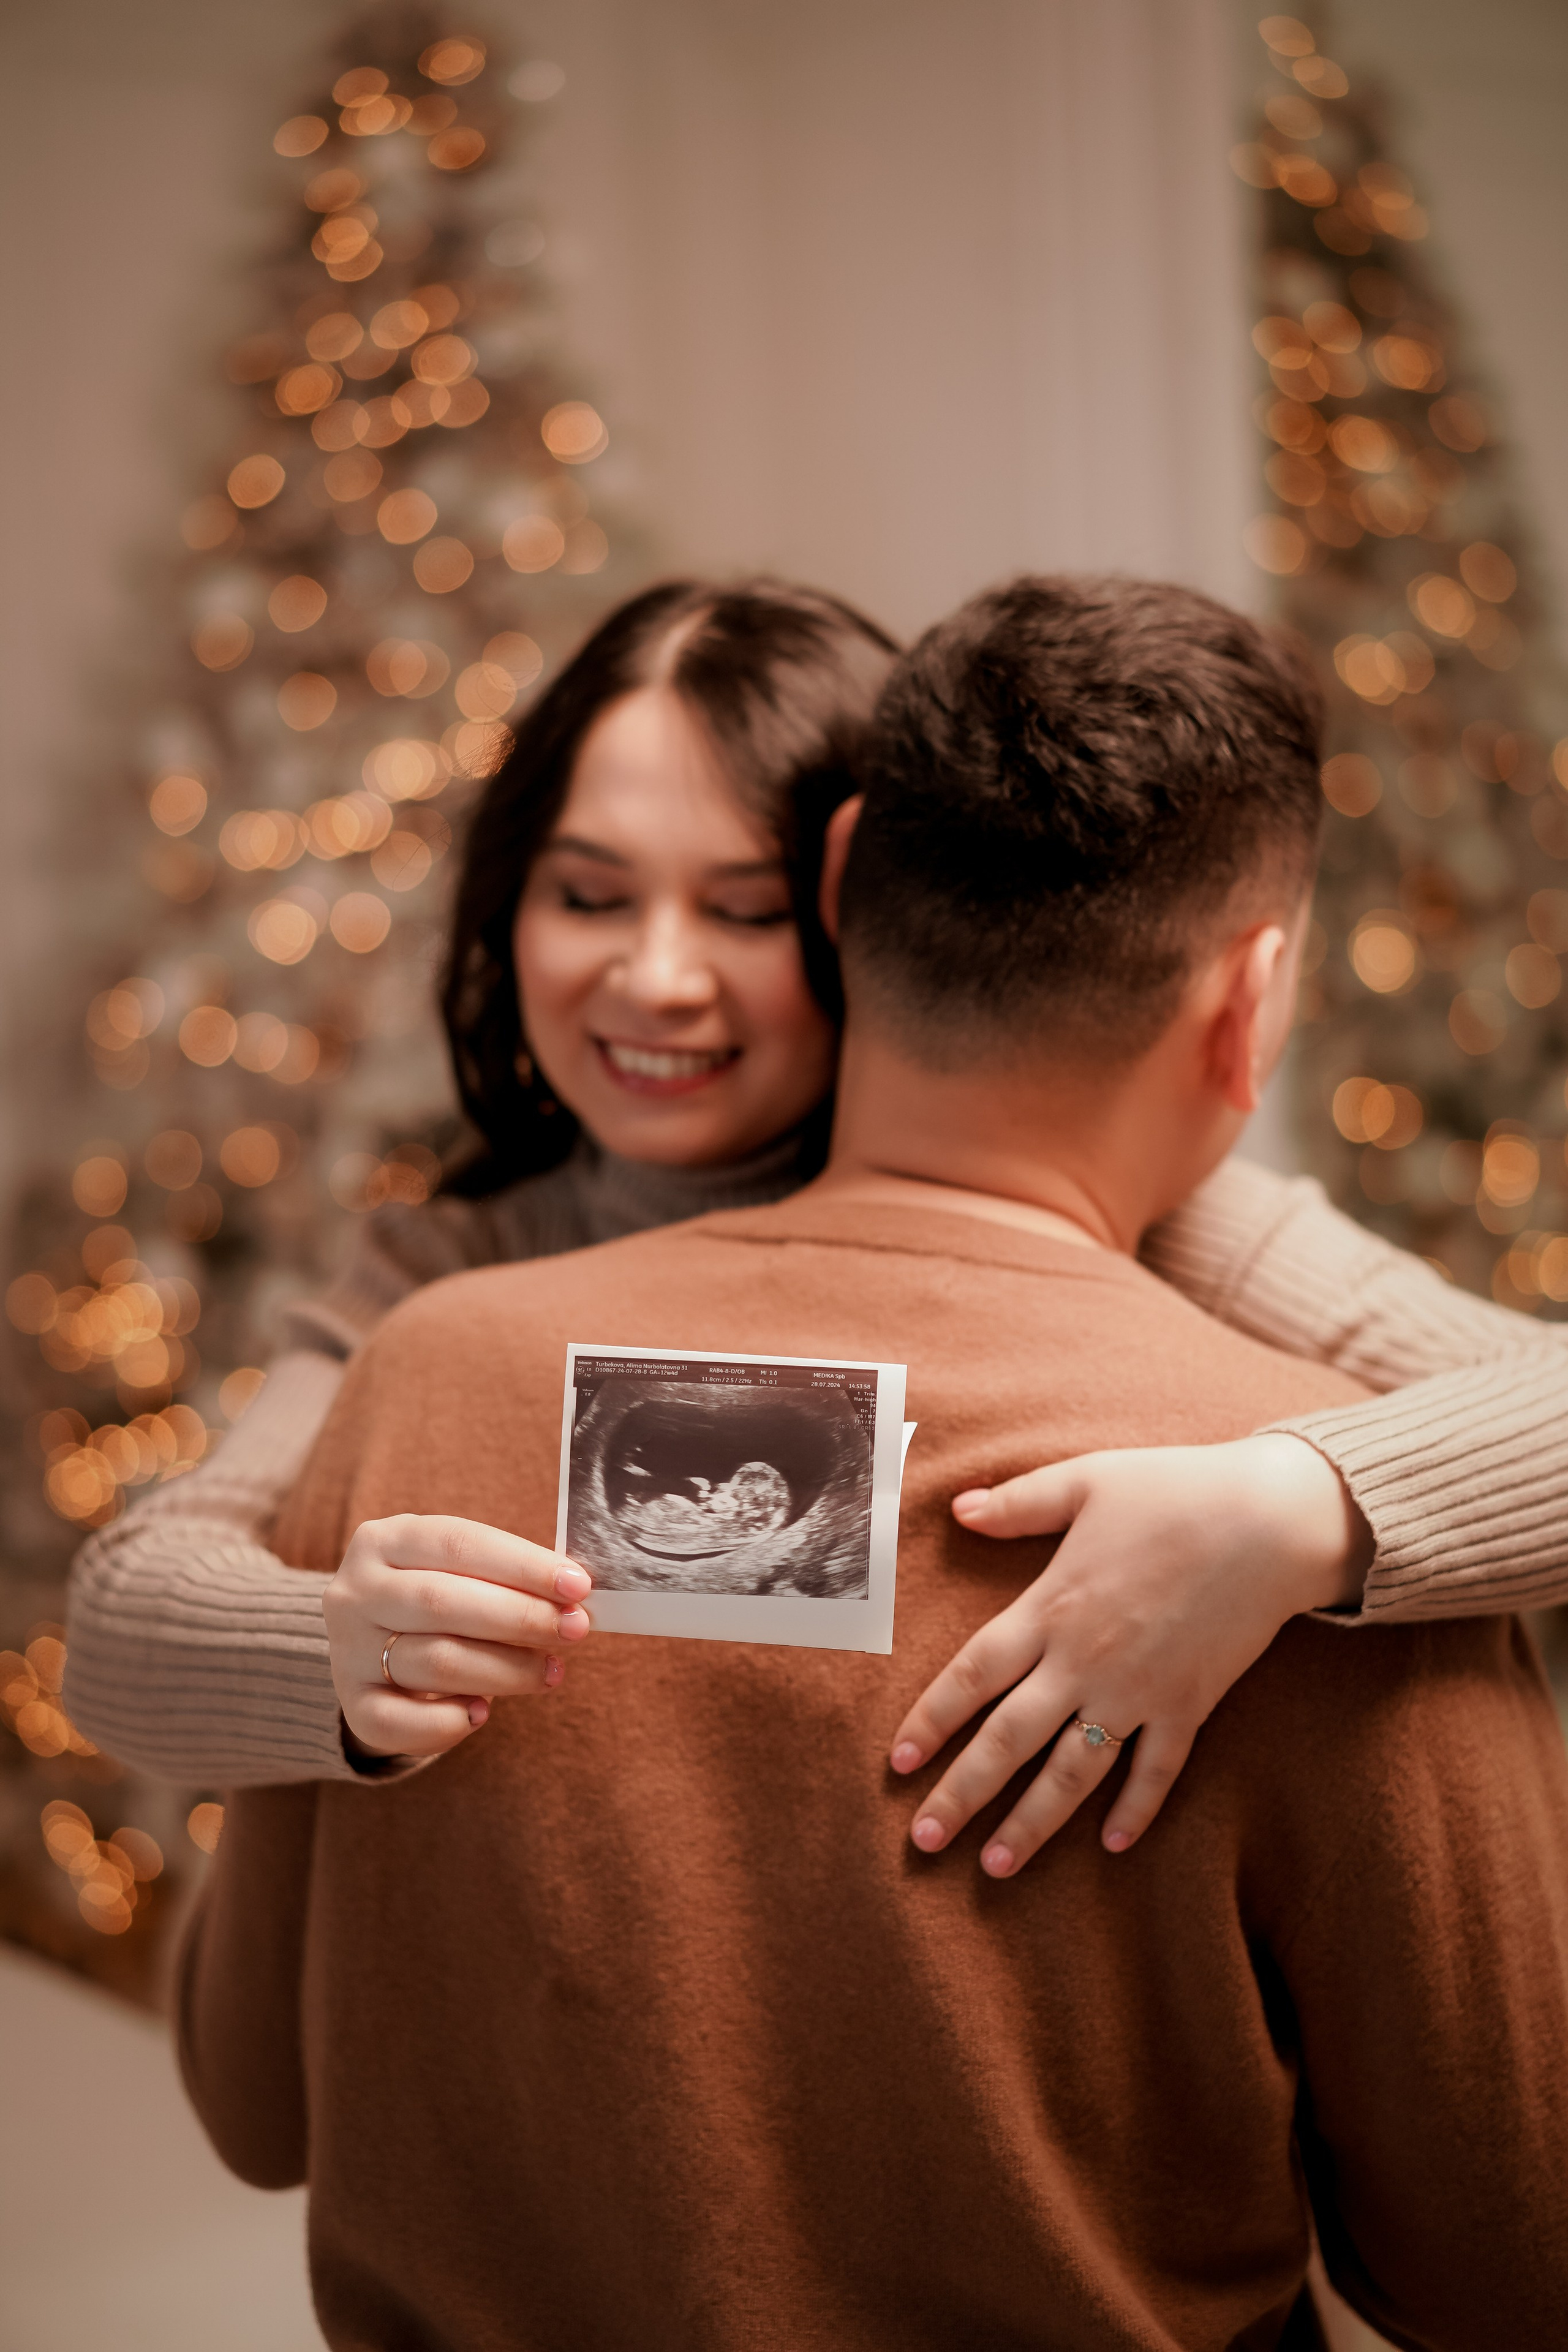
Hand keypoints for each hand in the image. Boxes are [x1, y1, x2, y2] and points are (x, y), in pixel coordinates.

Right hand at [323, 1514, 592, 1760]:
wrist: (374, 1645)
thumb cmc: (438, 1597)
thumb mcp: (460, 1569)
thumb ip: (506, 1576)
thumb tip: (573, 1595)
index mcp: (383, 1541)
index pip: (458, 1543)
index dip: (522, 1565)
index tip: (577, 1585)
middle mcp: (356, 1592)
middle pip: (442, 1601)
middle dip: (520, 1617)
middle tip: (574, 1629)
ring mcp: (348, 1650)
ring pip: (434, 1661)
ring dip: (505, 1669)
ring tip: (552, 1671)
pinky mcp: (352, 1704)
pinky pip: (400, 1721)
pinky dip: (448, 1722)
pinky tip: (483, 1714)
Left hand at [890, 1434, 1371, 1873]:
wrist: (1271, 1520)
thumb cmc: (1175, 1490)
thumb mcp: (1085, 1480)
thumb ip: (1017, 1503)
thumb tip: (956, 1509)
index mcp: (1051, 1608)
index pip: (972, 1677)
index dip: (931, 1722)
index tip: (898, 1764)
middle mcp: (1086, 1662)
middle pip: (1009, 1741)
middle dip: (963, 1795)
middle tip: (923, 1841)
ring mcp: (1139, 1692)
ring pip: (1074, 1772)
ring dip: (1032, 1823)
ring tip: (995, 1867)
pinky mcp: (1190, 1706)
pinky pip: (1157, 1772)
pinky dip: (1136, 1811)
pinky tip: (1112, 1845)